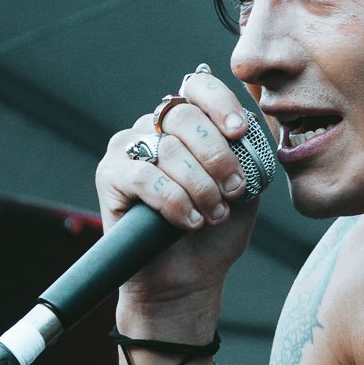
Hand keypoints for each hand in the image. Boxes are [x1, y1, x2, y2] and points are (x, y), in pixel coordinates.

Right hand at [94, 66, 261, 305]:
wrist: (187, 278)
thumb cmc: (215, 231)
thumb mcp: (245, 188)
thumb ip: (248, 154)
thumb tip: (254, 126)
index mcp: (188, 123)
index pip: (198, 86)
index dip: (220, 102)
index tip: (240, 132)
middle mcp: (154, 128)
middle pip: (184, 116)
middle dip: (217, 156)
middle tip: (232, 189)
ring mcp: (128, 149)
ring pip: (170, 151)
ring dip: (201, 187)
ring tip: (214, 215)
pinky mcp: (110, 175)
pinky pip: (146, 177)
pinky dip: (175, 202)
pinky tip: (189, 222)